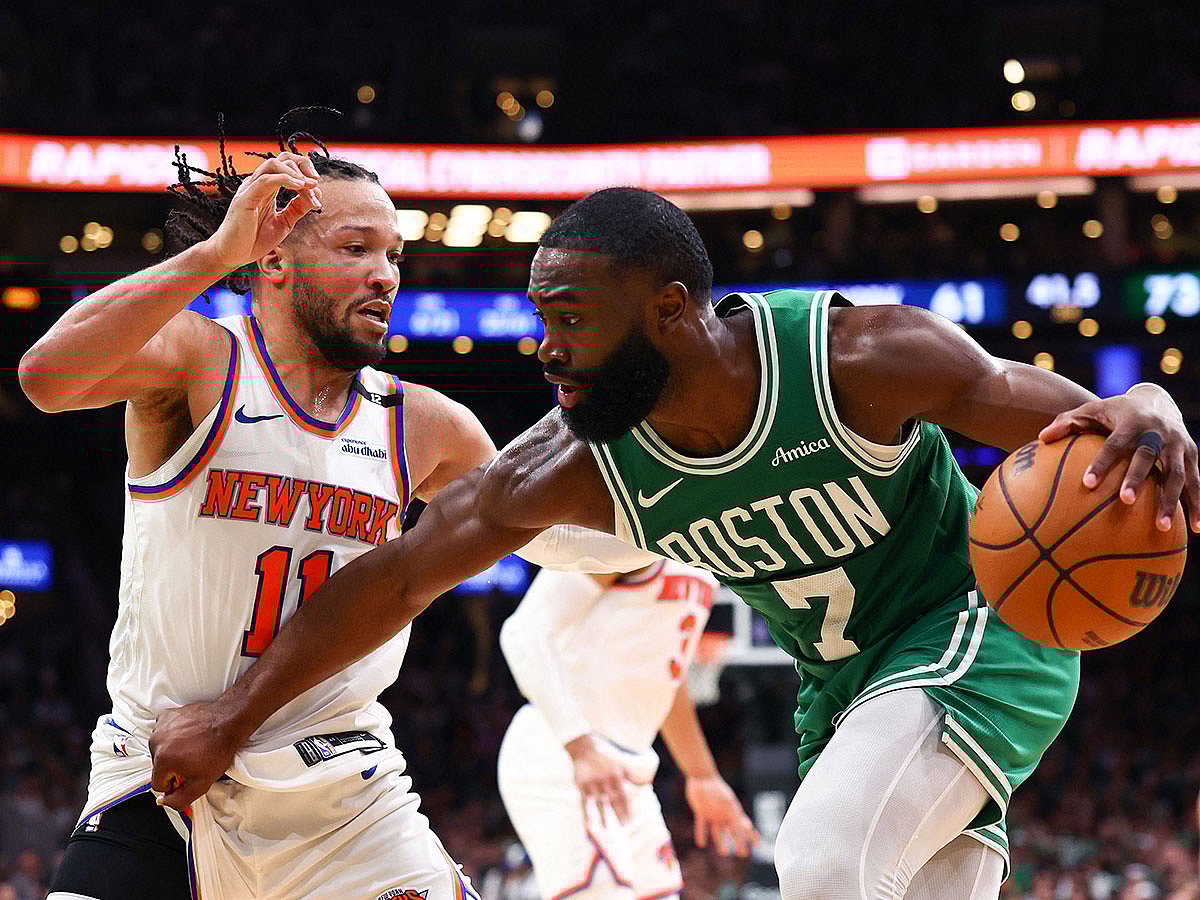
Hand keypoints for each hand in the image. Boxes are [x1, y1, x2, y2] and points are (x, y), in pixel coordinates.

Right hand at [149, 701, 241, 809]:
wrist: (228, 722)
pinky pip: (163, 734)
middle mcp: (157, 742)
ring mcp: (161, 727)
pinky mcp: (167, 717)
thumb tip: (165, 801)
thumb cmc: (218, 748)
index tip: (184, 780)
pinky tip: (187, 738)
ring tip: (191, 749)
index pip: (158, 784)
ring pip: (160, 751)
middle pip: (158, 767)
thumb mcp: (201, 784)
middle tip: (192, 762)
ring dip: (172, 752)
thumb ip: (179, 800)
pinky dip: (172, 737)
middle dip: (173, 769)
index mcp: (162, 760)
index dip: (173, 786)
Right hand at [205, 151, 322, 270]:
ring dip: (296, 173)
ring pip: (273, 165)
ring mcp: (250, 189)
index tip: (318, 187)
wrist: (232, 255)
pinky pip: (265, 181)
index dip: (305, 171)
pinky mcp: (245, 199)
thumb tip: (316, 193)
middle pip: (281, 159)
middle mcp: (257, 184)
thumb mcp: (284, 222)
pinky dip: (285, 180)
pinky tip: (300, 187)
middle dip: (303, 166)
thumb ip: (298, 208)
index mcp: (266, 187)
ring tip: (310, 185)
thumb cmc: (254, 239)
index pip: (287, 165)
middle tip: (316, 182)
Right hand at [566, 735, 631, 825]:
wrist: (584, 749)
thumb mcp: (619, 762)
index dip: (628, 807)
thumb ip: (629, 775)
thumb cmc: (605, 757)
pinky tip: (589, 826)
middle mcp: (606, 781)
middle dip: (619, 814)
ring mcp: (594, 785)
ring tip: (607, 833)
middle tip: (625, 827)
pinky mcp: (583, 787)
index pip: (624, 794)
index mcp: (617, 775)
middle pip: (614, 801)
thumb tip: (645, 786)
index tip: (632, 819)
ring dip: (604, 819)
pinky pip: (585, 804)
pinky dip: (587, 816)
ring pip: (600, 805)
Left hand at [685, 774, 758, 856]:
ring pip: (718, 831)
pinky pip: (702, 826)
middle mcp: (724, 814)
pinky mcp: (701, 812)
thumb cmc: (716, 789)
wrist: (701, 776)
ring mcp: (713, 814)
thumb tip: (748, 826)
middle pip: (733, 831)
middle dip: (739, 842)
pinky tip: (701, 843)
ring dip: (720, 842)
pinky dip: (702, 834)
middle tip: (743, 853)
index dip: (751, 835)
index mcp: (733, 811)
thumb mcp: (728, 803)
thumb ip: (736, 815)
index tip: (758, 845)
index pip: (744, 826)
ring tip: (723, 853)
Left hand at [1040, 383, 1199, 532]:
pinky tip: (1195, 529)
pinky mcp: (1193, 456)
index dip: (1102, 462)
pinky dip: (1197, 505)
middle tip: (1124, 501)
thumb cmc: (1115, 412)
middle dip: (1137, 478)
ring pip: (1177, 474)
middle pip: (1148, 457)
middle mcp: (1158, 433)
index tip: (1087, 484)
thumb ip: (1068, 422)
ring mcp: (1179, 445)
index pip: (1114, 443)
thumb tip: (1041, 438)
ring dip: (1171, 500)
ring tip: (1161, 527)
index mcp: (1131, 422)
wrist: (1157, 400)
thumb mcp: (1091, 410)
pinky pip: (1197, 483)